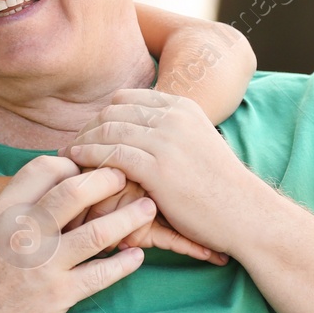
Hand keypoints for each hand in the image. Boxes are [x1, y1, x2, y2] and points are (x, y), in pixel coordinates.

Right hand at [0, 156, 156, 312]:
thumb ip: (10, 208)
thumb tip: (42, 188)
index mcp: (2, 211)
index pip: (43, 169)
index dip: (70, 166)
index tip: (85, 172)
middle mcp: (23, 233)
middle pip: (75, 192)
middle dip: (107, 179)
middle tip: (126, 177)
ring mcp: (43, 265)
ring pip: (97, 232)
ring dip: (128, 218)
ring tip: (147, 208)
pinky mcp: (58, 295)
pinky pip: (101, 275)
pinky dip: (124, 264)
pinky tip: (136, 256)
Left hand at [61, 89, 266, 256]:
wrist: (245, 213)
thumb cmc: (219, 186)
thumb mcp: (198, 143)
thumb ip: (170, 130)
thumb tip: (138, 130)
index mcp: (183, 106)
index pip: (126, 99)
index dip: (102, 114)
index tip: (88, 131)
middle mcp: (174, 117)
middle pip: (113, 111)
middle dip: (88, 127)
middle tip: (71, 144)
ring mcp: (166, 140)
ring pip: (108, 130)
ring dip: (83, 142)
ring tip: (68, 155)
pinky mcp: (158, 167)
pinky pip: (111, 154)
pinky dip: (89, 157)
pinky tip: (77, 164)